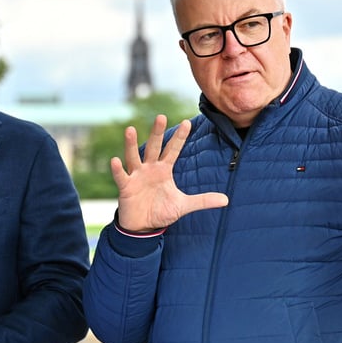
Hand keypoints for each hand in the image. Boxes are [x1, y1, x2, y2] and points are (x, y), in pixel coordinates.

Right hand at [112, 114, 227, 231]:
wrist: (144, 226)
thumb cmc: (162, 211)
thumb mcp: (184, 205)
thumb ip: (203, 200)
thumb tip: (226, 200)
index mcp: (164, 170)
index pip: (173, 150)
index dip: (179, 137)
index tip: (187, 122)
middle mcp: (150, 168)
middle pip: (154, 147)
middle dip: (157, 132)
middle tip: (161, 116)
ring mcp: (136, 176)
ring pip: (134, 156)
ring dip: (131, 144)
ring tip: (130, 129)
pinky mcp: (126, 187)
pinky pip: (121, 176)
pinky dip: (117, 169)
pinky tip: (114, 160)